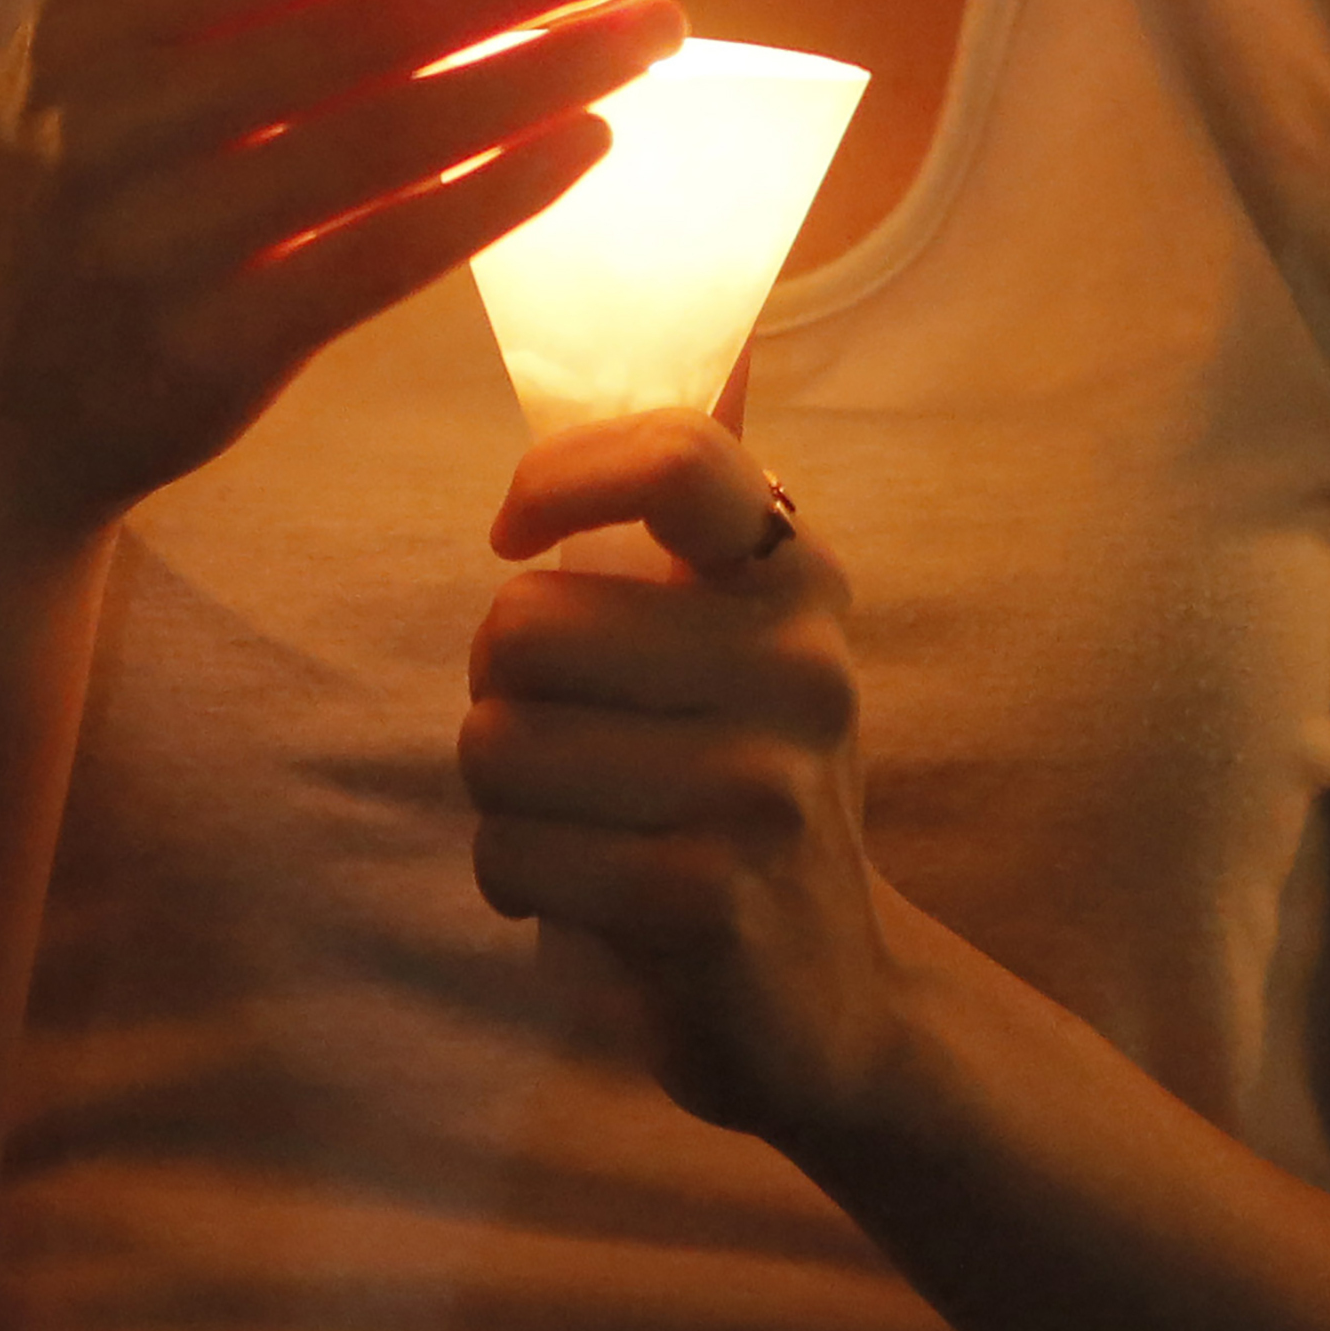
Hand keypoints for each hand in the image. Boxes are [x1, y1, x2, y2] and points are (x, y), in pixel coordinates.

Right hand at [0, 0, 686, 550]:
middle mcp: (124, 120)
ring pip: (394, 139)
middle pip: (371, 25)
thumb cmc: (69, 174)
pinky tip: (589, 142)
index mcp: (101, 19)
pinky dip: (494, 197)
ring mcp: (170, 240)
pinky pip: (384, 257)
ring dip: (545, 75)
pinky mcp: (218, 347)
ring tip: (657, 29)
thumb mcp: (76, 20)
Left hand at [464, 411, 894, 1143]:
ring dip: (502, 799)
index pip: (674, 455)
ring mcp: (760, 786)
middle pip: (520, 626)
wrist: (834, 1001)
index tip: (516, 534)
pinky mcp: (706, 899)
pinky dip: (514, 880)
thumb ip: (705, 502)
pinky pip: (509, 853)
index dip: (556, 478)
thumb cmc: (745, 789)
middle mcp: (800, 665)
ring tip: (581, 822)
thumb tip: (713, 329)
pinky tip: (584, 895)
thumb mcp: (747, 636)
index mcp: (798, 575)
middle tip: (570, 744)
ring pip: (495, 745)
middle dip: (499, 696)